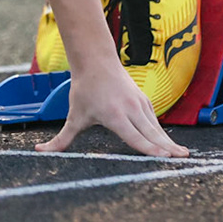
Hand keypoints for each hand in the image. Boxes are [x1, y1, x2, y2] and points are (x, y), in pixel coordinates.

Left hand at [37, 64, 190, 158]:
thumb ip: (61, 139)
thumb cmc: (84, 89)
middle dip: (166, 148)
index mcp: (114, 115)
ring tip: (183, 155)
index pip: (134, 136)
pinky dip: (163, 134)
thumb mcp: (74, 116)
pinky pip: (155, 122)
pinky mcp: (144, 101)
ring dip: (169, 142)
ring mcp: (140, 104)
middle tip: (181, 160)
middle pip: (151, 134)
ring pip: (157, 128)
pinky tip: (171, 145)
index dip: (149, 149)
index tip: (163, 158)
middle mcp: (130, 109)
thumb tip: (39, 151)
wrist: (96, 60)